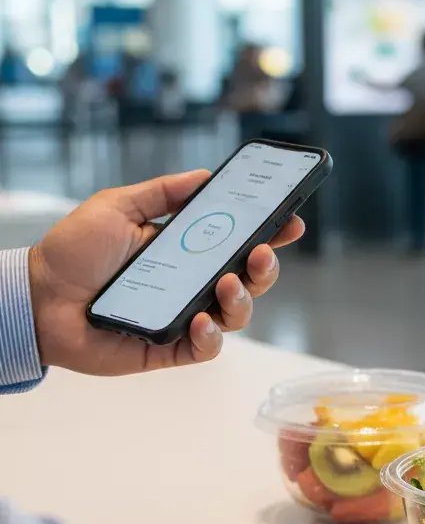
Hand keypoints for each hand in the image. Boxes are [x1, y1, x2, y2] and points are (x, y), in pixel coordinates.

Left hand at [28, 169, 303, 375]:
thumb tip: (205, 175)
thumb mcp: (117, 206)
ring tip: (225, 285)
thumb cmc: (72, 253)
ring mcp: (184, 317)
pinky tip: (201, 319)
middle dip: (266, 266)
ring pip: (237, 314)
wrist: (37, 297)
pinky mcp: (170, 348)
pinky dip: (212, 335)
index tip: (290, 221)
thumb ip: (163, 193)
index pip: (239, 241)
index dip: (270, 233)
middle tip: (259, 252)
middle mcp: (192, 284)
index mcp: (186, 250)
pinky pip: (206, 348)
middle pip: (249, 279)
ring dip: (242, 299)